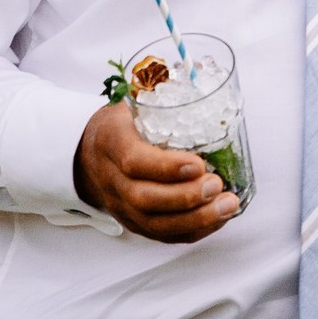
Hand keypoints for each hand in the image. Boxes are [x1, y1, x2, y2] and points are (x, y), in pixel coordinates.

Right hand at [72, 103, 237, 241]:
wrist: (89, 153)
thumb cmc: (124, 125)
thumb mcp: (133, 104)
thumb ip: (162, 98)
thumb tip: (208, 83)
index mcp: (111, 143)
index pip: (134, 161)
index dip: (166, 167)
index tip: (199, 164)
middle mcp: (112, 179)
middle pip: (144, 198)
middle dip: (186, 197)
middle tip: (217, 185)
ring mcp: (120, 205)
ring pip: (153, 223)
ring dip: (196, 219)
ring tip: (228, 205)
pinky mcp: (132, 222)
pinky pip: (161, 235)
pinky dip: (193, 231)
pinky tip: (218, 219)